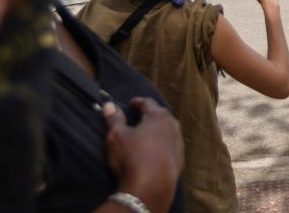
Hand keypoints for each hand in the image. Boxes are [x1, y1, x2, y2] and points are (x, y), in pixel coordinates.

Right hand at [104, 98, 182, 212]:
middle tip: (140, 115)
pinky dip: (164, 143)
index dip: (138, 102)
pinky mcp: (180, 158)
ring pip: (169, 129)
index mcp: (158, 116)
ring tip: (148, 131)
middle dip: (150, 113)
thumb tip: (109, 104)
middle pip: (161, 114)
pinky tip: (157, 149)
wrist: (151, 186)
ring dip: (159, 128)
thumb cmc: (132, 157)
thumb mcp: (117, 136)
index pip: (148, 103)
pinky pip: (171, 145)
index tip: (131, 103)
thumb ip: (114, 119)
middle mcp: (172, 126)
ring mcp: (178, 142)